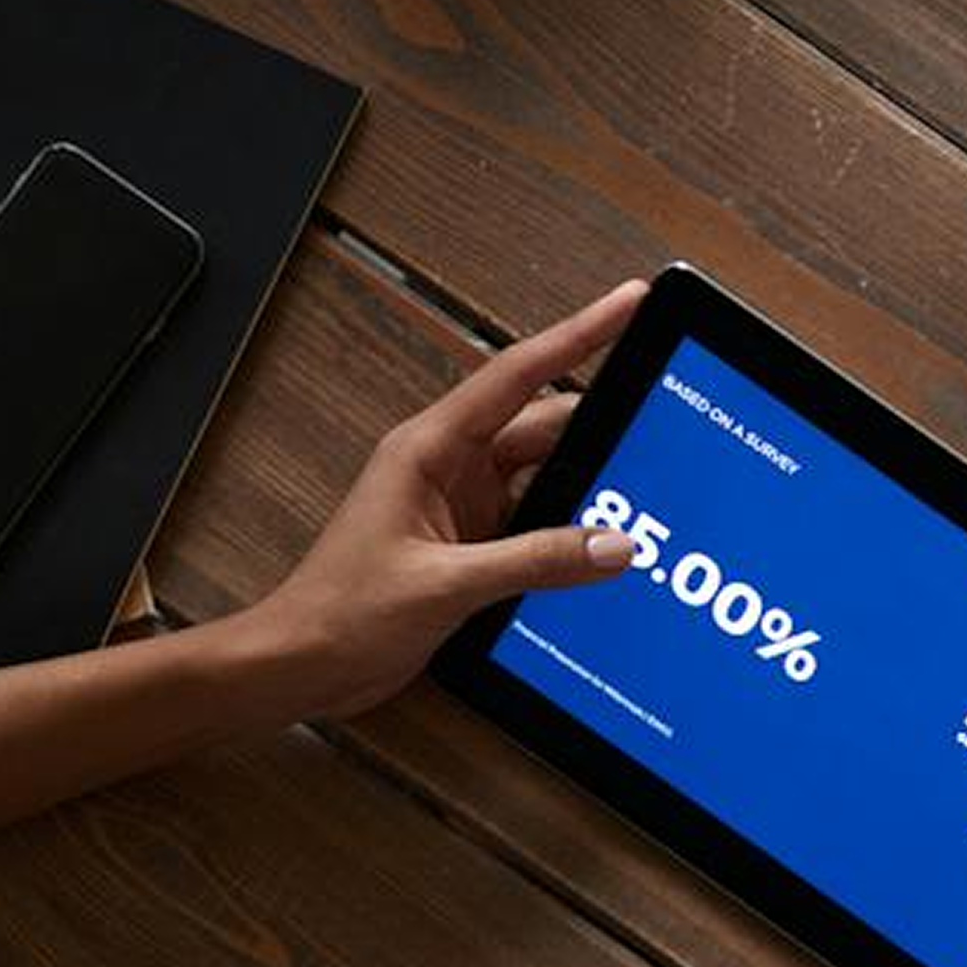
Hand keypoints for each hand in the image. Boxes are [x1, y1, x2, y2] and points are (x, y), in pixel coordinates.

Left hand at [232, 279, 646, 716]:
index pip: (519, 375)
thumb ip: (536, 561)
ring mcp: (463, 504)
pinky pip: (540, 521)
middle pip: (546, 426)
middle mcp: (448, 466)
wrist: (301, 663)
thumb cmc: (339, 613)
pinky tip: (605, 544)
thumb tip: (613, 544)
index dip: (579, 333)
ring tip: (646, 490)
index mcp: (428, 449)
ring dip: (591, 486)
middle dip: (605, 424)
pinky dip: (573, 529)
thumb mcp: (444, 585)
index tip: (628, 303)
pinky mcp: (472, 543)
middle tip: (666, 419)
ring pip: (548, 475)